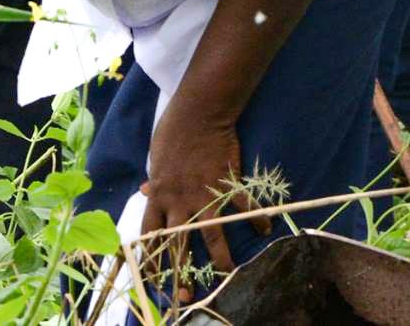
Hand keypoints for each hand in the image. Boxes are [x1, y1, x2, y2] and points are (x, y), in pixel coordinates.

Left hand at [140, 115, 262, 295]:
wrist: (198, 114)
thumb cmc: (172, 133)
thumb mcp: (156, 158)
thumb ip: (154, 181)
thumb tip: (144, 191)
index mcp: (159, 196)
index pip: (151, 233)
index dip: (152, 256)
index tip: (154, 276)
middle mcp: (179, 202)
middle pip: (179, 244)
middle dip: (182, 273)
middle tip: (186, 295)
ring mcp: (204, 196)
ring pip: (212, 235)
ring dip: (220, 257)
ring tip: (228, 273)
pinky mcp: (227, 185)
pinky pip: (244, 207)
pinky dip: (257, 217)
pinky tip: (265, 229)